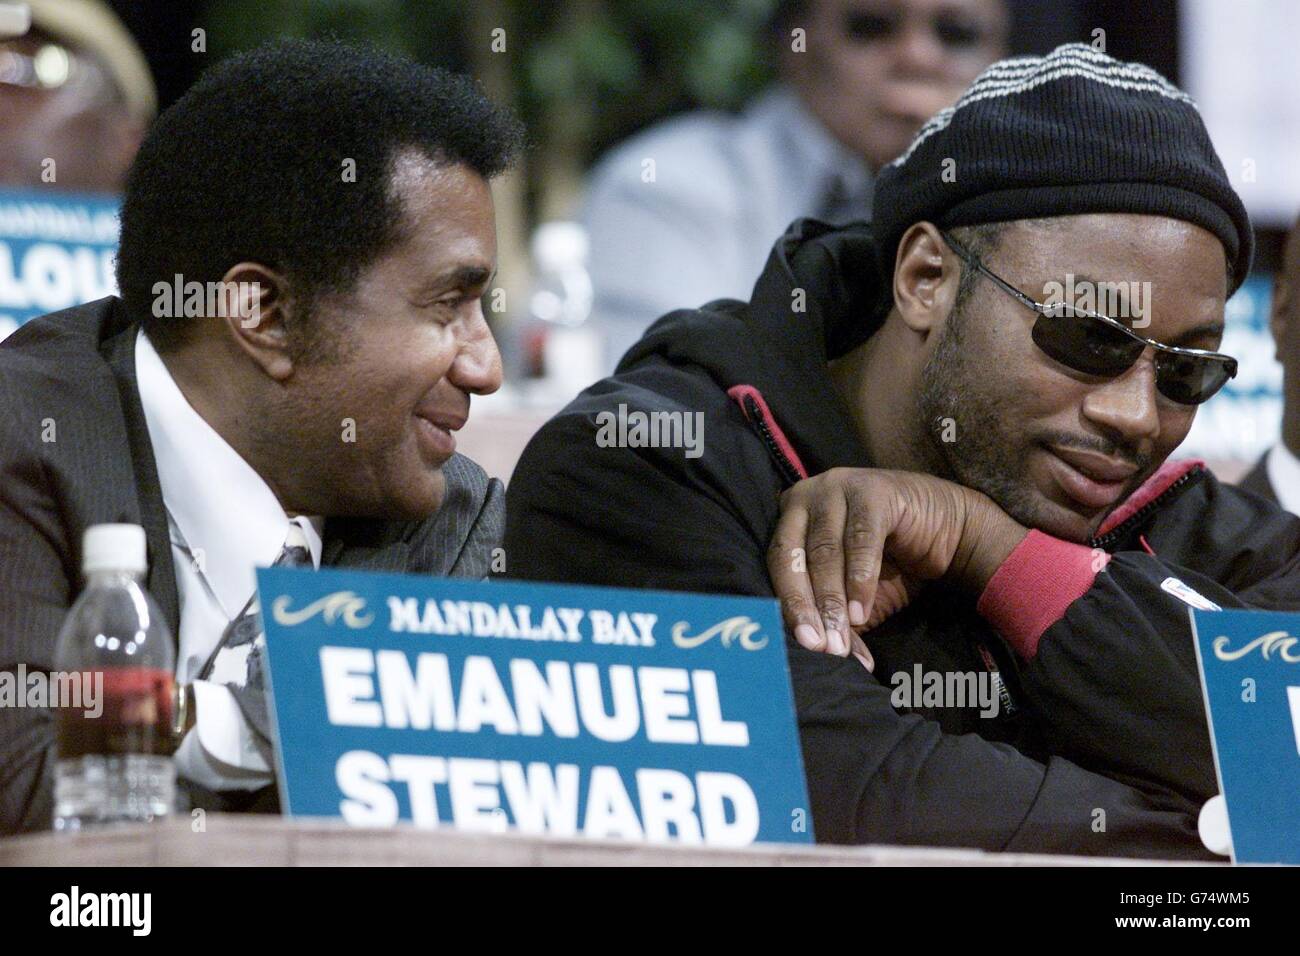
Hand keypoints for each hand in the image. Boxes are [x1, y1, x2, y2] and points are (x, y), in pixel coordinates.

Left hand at [767, 468, 1027, 660]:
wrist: (949, 532)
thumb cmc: (892, 564)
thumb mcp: (856, 599)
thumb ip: (836, 622)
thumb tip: (827, 660)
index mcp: (789, 521)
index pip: (777, 567)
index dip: (788, 608)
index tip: (803, 647)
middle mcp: (803, 498)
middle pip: (792, 557)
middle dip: (805, 606)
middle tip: (819, 646)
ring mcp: (836, 488)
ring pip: (825, 550)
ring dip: (832, 599)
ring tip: (841, 637)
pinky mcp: (872, 490)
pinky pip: (860, 539)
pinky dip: (860, 578)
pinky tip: (861, 610)